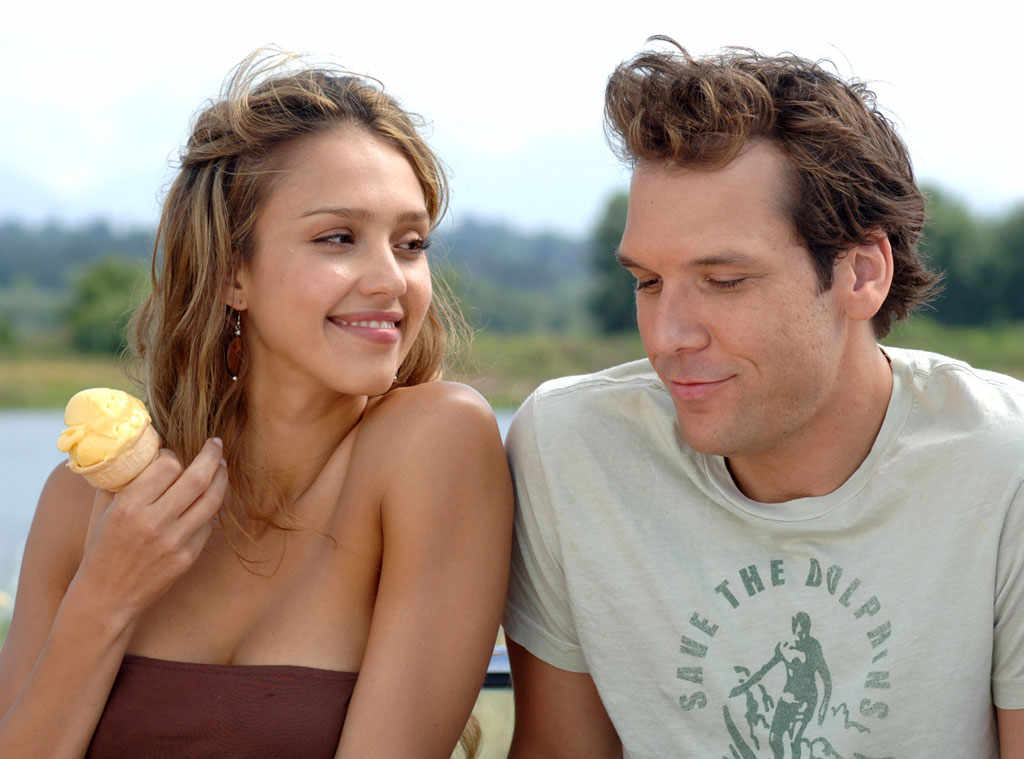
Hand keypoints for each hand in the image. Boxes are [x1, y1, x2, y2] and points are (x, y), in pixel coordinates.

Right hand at [76, 438, 228, 626]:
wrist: (106, 598)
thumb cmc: (102, 548)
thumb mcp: (103, 511)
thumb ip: (122, 480)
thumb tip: (144, 449)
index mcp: (129, 506)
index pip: (168, 466)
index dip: (174, 455)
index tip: (174, 454)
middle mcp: (154, 523)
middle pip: (197, 478)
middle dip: (212, 456)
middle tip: (216, 444)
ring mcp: (174, 542)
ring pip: (212, 501)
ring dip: (221, 479)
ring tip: (222, 467)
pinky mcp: (187, 558)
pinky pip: (208, 525)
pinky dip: (210, 509)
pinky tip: (208, 500)